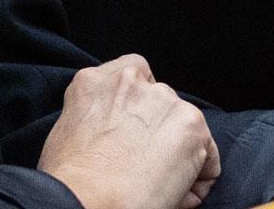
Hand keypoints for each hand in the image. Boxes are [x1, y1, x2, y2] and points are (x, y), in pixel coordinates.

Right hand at [39, 54, 220, 208]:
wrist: (90, 201)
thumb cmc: (70, 182)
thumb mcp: (65, 133)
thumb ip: (93, 117)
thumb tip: (110, 136)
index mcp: (94, 81)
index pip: (130, 77)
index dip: (137, 111)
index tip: (133, 137)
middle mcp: (130, 80)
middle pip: (160, 103)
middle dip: (159, 133)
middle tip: (145, 168)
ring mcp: (163, 100)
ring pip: (184, 128)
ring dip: (178, 155)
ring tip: (159, 187)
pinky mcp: (191, 125)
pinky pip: (207, 155)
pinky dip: (199, 177)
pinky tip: (177, 195)